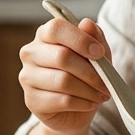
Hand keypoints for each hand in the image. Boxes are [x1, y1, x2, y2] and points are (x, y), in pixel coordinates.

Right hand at [18, 17, 111, 134]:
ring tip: (101, 94)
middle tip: (106, 82)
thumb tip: (87, 23)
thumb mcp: (97, 55)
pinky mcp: (32, 101)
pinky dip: (83, 103)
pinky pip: (62, 100)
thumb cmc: (85, 76)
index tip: (99, 53)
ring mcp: (28, 77)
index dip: (80, 39)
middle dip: (91, 72)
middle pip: (62, 57)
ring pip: (63, 81)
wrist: (75, 111)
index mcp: (45, 35)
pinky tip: (91, 103)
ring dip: (89, 90)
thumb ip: (94, 37)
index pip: (56, 28)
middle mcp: (31, 53)